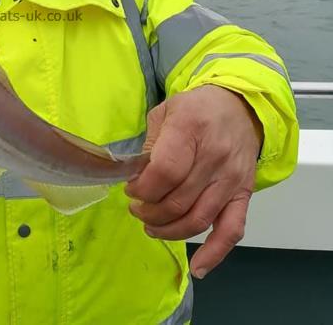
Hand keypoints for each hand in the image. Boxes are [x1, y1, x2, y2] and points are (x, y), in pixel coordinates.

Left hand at [125, 85, 262, 278]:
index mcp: (190, 128)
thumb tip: (135, 177)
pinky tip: (198, 268)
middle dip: (149, 211)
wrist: (240, 107)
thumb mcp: (164, 112)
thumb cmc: (195, 109)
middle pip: (178, 200)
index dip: (142, 188)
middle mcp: (214, 156)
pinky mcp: (244, 194)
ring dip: (168, 230)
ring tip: (150, 225)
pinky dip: (215, 253)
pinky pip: (232, 230)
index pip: (165, 172)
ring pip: (198, 219)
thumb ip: (149, 144)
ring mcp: (231, 178)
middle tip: (136, 208)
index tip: (130, 190)